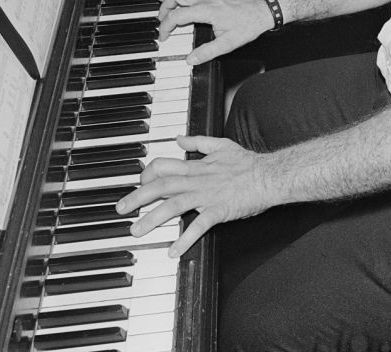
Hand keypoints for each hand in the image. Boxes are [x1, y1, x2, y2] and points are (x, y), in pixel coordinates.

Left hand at [115, 136, 270, 256]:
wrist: (269, 175)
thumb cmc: (248, 163)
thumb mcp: (221, 145)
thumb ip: (198, 142)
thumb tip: (179, 138)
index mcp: (197, 167)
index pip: (164, 167)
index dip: (147, 175)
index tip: (139, 185)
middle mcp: (198, 180)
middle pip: (161, 187)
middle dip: (137, 198)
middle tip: (120, 209)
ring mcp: (207, 196)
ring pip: (173, 206)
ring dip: (152, 219)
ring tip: (136, 231)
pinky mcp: (220, 210)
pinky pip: (199, 225)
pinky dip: (186, 238)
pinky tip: (174, 251)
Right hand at [158, 0, 273, 64]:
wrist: (264, 10)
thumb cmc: (249, 24)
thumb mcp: (228, 43)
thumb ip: (207, 52)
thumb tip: (191, 60)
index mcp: (207, 10)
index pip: (177, 16)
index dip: (166, 27)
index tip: (164, 37)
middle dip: (164, 7)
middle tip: (159, 19)